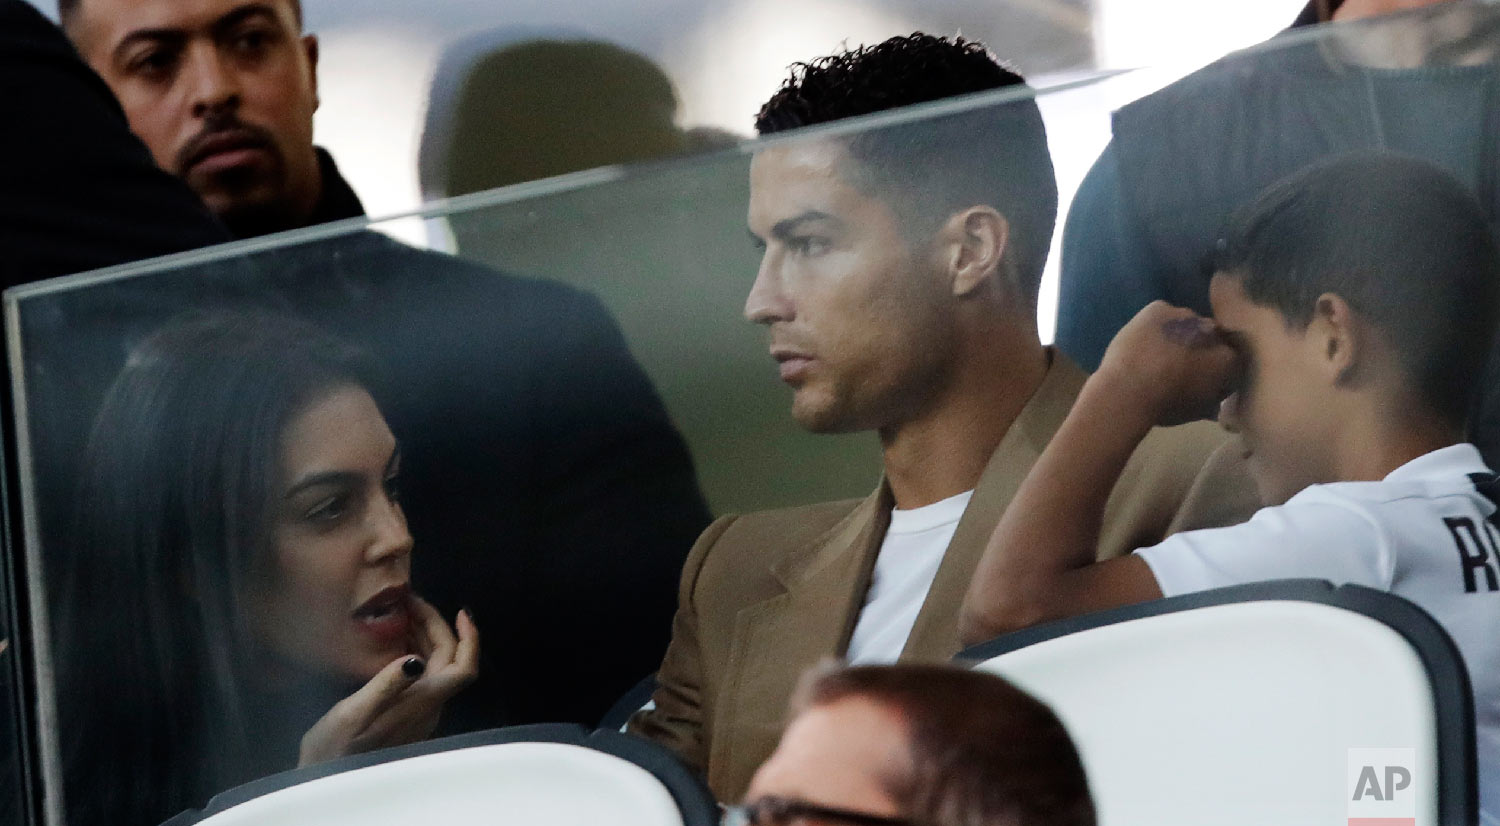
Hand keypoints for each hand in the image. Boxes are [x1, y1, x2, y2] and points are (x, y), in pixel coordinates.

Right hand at [298, 599, 478, 765]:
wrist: (325, 778)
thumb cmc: (333, 748)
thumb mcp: (351, 714)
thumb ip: (384, 686)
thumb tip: (415, 659)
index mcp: (420, 704)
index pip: (464, 668)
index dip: (470, 638)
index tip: (461, 611)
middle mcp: (428, 708)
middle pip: (451, 660)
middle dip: (437, 626)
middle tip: (411, 602)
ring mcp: (420, 713)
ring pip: (439, 667)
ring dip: (427, 637)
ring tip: (404, 614)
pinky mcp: (409, 715)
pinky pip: (425, 675)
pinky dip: (417, 650)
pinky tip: (396, 641)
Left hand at [1095, 301, 1239, 426]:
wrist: (1129, 390)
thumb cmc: (1166, 406)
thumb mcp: (1199, 409)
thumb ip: (1213, 395)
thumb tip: (1213, 395)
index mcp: (1230, 359)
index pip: (1231, 358)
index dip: (1215, 367)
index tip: (1202, 376)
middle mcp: (1215, 331)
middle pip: (1210, 336)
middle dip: (1199, 347)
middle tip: (1178, 363)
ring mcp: (1187, 315)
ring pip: (1186, 323)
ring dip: (1178, 334)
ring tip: (1157, 353)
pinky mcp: (1160, 307)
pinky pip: (1161, 313)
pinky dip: (1155, 324)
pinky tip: (1144, 340)